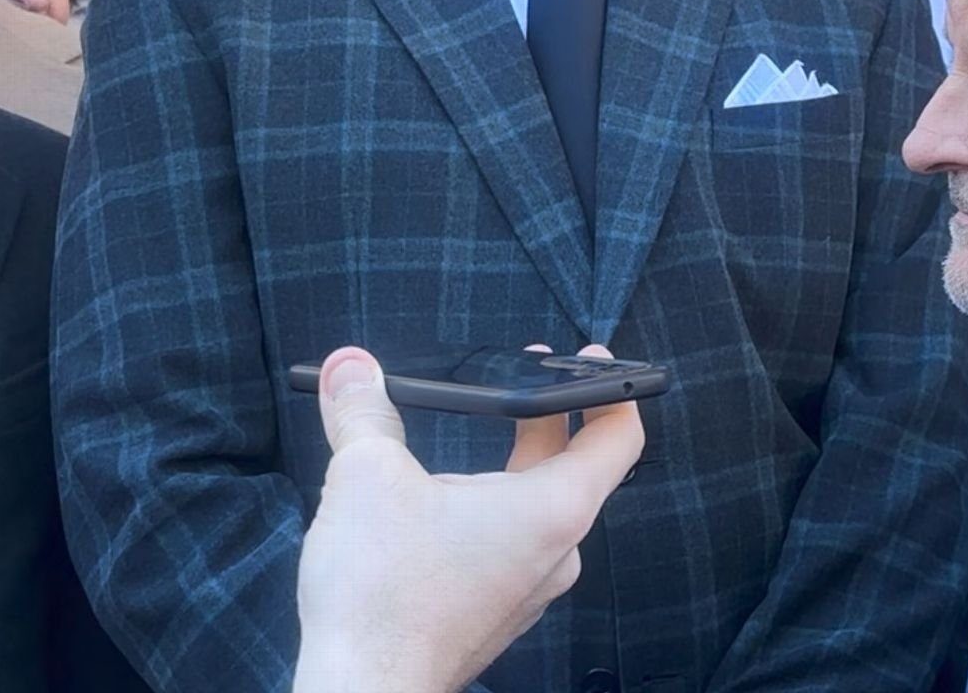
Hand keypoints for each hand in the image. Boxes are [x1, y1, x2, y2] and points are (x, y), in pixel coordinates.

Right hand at [293, 344, 643, 692]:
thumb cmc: (381, 598)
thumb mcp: (366, 476)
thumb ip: (362, 411)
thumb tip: (348, 366)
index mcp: (552, 510)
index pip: (618, 439)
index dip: (614, 389)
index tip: (593, 358)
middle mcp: (556, 552)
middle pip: (572, 465)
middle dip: (545, 413)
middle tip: (519, 374)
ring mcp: (529, 588)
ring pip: (537, 505)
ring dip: (512, 462)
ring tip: (473, 432)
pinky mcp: (497, 610)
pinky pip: (512, 542)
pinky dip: (491, 506)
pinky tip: (444, 499)